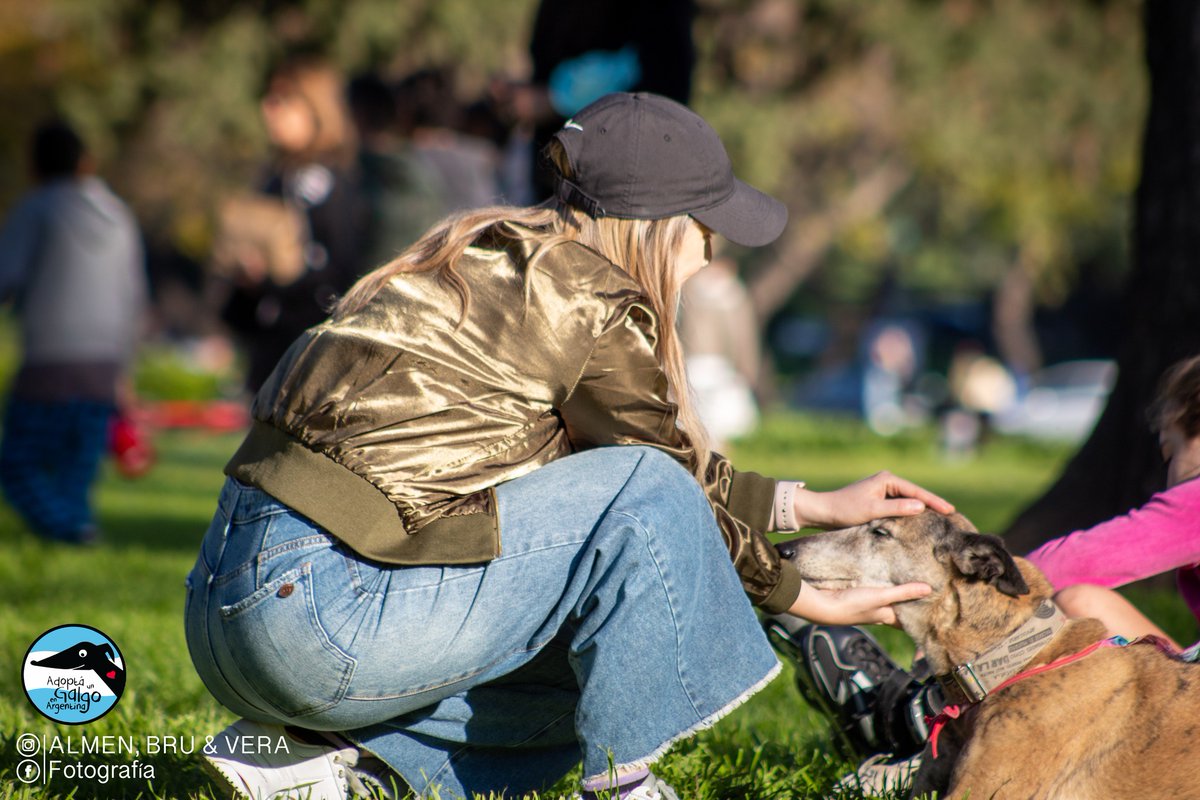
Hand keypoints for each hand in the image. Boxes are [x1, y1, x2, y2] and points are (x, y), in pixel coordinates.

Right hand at [787, 581, 931, 625]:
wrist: (823, 607)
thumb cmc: (852, 606)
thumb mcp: (880, 597)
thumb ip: (903, 593)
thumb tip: (929, 590)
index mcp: (886, 617)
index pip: (908, 621)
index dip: (921, 619)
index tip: (935, 614)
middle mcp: (878, 614)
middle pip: (898, 611)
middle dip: (910, 605)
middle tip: (926, 594)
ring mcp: (867, 606)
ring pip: (887, 603)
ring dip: (896, 596)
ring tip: (909, 583)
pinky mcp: (857, 597)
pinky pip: (875, 594)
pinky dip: (883, 589)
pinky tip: (882, 579)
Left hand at [794, 470, 953, 528]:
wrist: (824, 512)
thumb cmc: (845, 510)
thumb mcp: (872, 510)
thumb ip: (896, 508)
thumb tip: (921, 507)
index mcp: (887, 479)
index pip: (916, 491)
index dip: (934, 501)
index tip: (951, 510)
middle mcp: (887, 482)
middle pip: (915, 494)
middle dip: (932, 504)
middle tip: (952, 515)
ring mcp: (883, 490)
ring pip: (909, 500)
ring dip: (923, 509)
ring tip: (942, 519)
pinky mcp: (879, 500)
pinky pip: (901, 505)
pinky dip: (911, 512)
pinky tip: (921, 521)